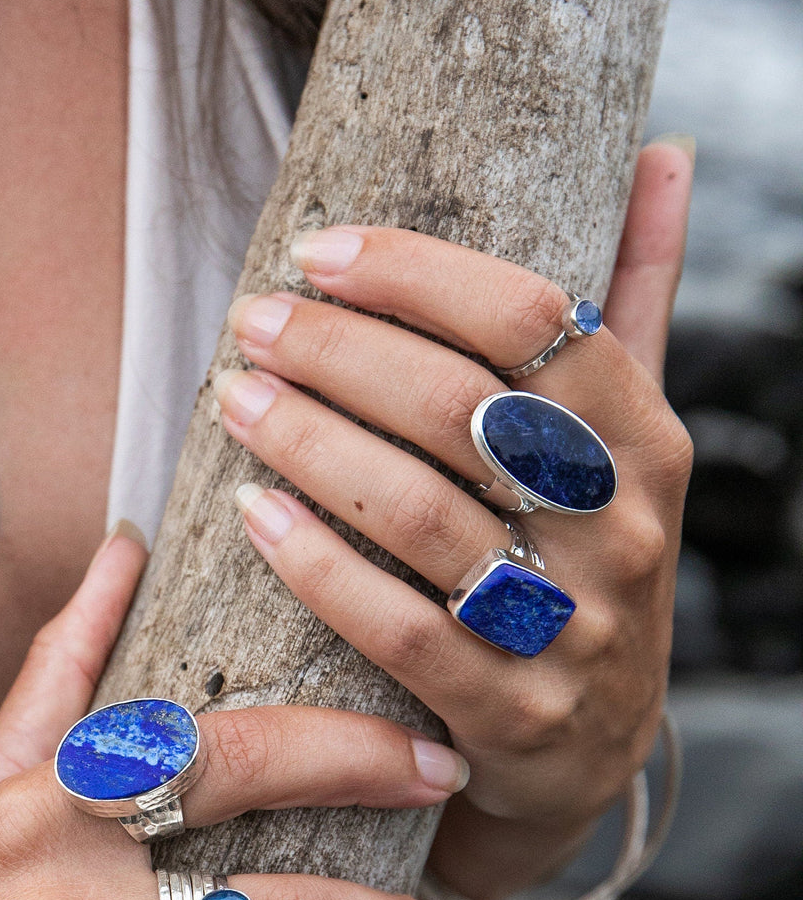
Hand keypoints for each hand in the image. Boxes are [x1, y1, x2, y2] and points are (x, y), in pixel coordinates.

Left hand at [217, 140, 694, 899]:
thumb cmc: (583, 558)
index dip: (417, 274)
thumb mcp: (624, 439)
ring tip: (235, 398)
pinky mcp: (509, 712)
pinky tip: (252, 513)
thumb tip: (663, 152)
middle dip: (339, 351)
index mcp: (646, 443)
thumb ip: (636, 299)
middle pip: (462, 407)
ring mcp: (570, 629)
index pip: (536, 320)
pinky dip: (317, 565)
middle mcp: (619, 531)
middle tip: (255, 322)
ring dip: (311, 443)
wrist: (587, 747)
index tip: (320, 249)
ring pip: (421, 513)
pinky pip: (398, 628)